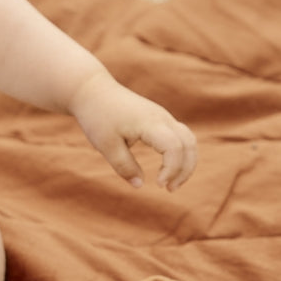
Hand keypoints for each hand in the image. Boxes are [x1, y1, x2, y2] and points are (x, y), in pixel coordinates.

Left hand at [67, 71, 196, 190]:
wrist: (92, 91)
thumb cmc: (97, 116)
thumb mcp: (106, 145)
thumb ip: (124, 166)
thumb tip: (139, 185)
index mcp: (150, 123)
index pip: (174, 148)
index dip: (172, 169)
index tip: (158, 184)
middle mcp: (162, 118)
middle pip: (189, 143)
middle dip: (185, 169)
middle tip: (169, 189)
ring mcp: (163, 116)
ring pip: (188, 139)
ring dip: (185, 162)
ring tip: (170, 183)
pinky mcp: (159, 118)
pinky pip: (180, 136)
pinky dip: (180, 153)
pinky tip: (167, 169)